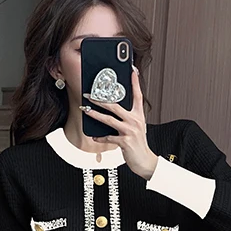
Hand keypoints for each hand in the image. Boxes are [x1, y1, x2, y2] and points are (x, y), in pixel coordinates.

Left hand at [81, 65, 158, 179]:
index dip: (135, 82)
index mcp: (139, 115)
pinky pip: (109, 137)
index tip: (131, 70)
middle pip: (115, 105)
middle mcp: (135, 120)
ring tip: (86, 111)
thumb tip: (112, 111)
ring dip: (95, 115)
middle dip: (100, 99)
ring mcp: (130, 130)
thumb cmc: (138, 144)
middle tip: (89, 94)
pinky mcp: (125, 141)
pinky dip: (100, 137)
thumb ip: (127, 118)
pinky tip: (94, 136)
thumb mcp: (136, 127)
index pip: (137, 95)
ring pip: (109, 119)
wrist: (145, 161)